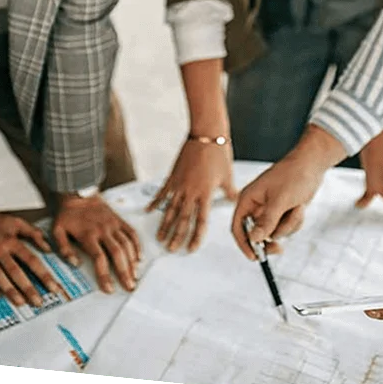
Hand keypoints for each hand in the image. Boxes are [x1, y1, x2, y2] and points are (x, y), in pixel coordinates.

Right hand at [0, 209, 64, 307]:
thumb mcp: (16, 221)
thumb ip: (33, 233)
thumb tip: (48, 248)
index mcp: (11, 240)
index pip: (31, 260)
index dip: (43, 275)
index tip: (53, 287)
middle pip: (15, 271)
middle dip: (28, 288)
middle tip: (38, 302)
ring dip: (9, 290)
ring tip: (20, 302)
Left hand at [53, 195, 141, 293]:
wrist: (77, 193)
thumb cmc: (67, 215)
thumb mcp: (57, 230)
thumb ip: (63, 248)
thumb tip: (75, 263)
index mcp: (88, 235)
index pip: (99, 259)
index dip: (105, 275)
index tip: (109, 289)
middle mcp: (103, 230)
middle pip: (118, 254)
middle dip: (125, 272)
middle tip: (129, 287)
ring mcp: (113, 224)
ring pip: (127, 245)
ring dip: (132, 262)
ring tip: (135, 277)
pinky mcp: (119, 220)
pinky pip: (132, 233)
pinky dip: (137, 246)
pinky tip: (139, 258)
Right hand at [147, 136, 237, 251]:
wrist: (205, 134)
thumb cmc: (218, 152)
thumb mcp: (227, 175)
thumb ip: (229, 191)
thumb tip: (234, 200)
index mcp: (206, 193)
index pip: (200, 221)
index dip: (196, 236)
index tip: (191, 248)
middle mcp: (190, 191)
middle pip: (182, 219)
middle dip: (177, 236)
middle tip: (171, 249)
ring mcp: (179, 184)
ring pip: (170, 210)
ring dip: (165, 225)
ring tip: (160, 238)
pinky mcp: (172, 176)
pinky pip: (162, 193)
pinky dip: (155, 203)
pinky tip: (149, 212)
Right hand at [231, 125, 346, 258]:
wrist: (312, 165)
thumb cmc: (293, 176)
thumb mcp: (280, 200)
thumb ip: (266, 221)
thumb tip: (254, 239)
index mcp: (248, 199)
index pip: (238, 227)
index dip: (243, 243)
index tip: (254, 257)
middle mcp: (257, 206)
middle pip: (257, 234)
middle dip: (271, 238)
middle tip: (279, 248)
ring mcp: (271, 210)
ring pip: (275, 232)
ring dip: (289, 225)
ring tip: (297, 208)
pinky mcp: (283, 212)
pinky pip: (287, 228)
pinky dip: (295, 221)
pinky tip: (300, 207)